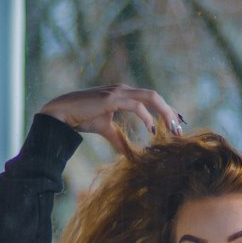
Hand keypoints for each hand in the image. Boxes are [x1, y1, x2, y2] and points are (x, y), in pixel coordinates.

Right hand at [38, 85, 183, 152]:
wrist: (61, 111)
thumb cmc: (81, 117)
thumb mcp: (105, 128)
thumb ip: (118, 138)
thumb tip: (128, 152)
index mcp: (124, 94)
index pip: (151, 99)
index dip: (166, 110)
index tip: (177, 125)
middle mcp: (124, 89)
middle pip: (155, 96)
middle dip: (170, 112)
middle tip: (180, 130)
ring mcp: (118, 92)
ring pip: (150, 97)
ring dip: (164, 113)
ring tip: (172, 129)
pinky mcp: (112, 98)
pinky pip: (136, 105)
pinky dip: (146, 116)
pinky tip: (151, 129)